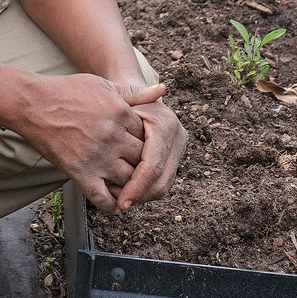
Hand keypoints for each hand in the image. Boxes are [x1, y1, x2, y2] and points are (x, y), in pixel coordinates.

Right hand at [10, 74, 163, 214]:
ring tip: (127, 185)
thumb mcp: (104, 85)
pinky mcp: (80, 172)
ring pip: (128, 180)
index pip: (148, 137)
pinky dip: (112, 205)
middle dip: (142, 166)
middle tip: (137, 170)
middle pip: (142, 160)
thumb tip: (163, 91)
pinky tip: (114, 203)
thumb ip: (135, 93)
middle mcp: (113, 136)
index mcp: (121, 113)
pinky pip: (104, 198)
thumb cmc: (67, 91)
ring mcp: (97, 156)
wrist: (32, 103)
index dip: (146, 144)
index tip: (138, 147)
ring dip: (129, 185)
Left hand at [112, 96, 188, 211]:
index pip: (153, 166)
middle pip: (161, 180)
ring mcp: (178, 149)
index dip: (137, 186)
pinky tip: (127, 192)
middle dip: (139, 195)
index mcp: (165, 125)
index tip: (121, 202)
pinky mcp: (174, 158)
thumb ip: (130, 103)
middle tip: (118, 204)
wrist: (136, 97)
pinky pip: (162, 182)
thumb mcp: (121, 101)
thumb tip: (156, 93)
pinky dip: (145, 190)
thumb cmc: (121, 99)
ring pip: (164, 185)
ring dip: (142, 195)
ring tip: (120, 199)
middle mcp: (178, 137)